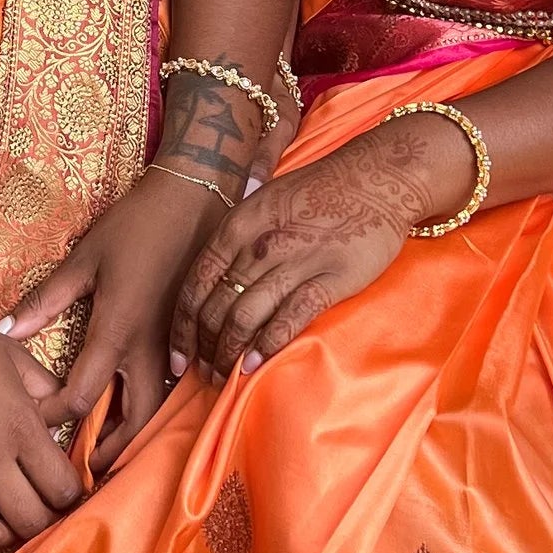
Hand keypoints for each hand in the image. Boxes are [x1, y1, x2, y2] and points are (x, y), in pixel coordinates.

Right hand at [0, 246, 84, 546]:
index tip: (63, 491)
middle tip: (37, 509)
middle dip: (42, 520)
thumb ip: (47, 391)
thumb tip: (62, 423)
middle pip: (32, 520)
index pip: (62, 488)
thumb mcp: (13, 356)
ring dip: (1, 532)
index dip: (70, 494)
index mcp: (18, 425)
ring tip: (2, 518)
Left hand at [3, 166, 226, 470]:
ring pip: (159, 411)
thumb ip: (45, 301)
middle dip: (109, 452)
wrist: (196, 199)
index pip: (83, 395)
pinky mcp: (194, 340)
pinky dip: (155, 411)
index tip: (37, 423)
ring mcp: (179, 347)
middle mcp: (151, 349)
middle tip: (84, 472)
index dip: (57, 417)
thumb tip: (4, 329)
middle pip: (132, 422)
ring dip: (135, 437)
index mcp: (117, 331)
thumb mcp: (84, 260)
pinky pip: (175, 390)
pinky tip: (138, 417)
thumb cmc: (135, 225)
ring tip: (109, 456)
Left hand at [170, 113, 476, 379]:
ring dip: (228, 354)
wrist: (377, 177)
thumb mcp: (265, 194)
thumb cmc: (319, 189)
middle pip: (215, 308)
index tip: (176, 358)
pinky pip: (288, 319)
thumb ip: (236, 227)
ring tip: (224, 376)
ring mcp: (294, 262)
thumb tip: (211, 255)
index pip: (195, 286)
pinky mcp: (329, 278)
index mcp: (237, 225)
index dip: (181, 329)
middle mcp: (258, 245)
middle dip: (203, 349)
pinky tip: (254, 365)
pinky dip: (266, 346)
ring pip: (244, 318)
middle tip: (202, 374)